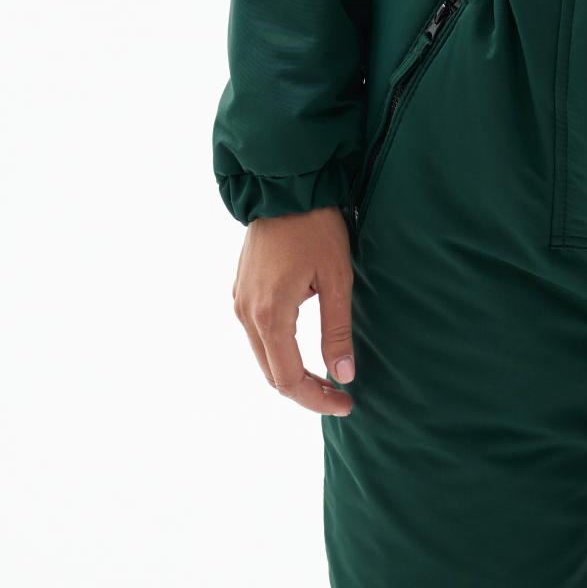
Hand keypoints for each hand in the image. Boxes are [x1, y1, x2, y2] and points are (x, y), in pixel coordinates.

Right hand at [231, 206, 356, 415]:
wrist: (285, 184)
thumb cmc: (316, 226)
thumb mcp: (336, 278)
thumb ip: (338, 330)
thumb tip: (344, 376)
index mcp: (269, 314)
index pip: (288, 379)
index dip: (316, 399)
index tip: (346, 403)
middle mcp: (246, 312)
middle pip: (271, 374)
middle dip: (305, 391)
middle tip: (341, 395)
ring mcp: (240, 300)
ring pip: (263, 356)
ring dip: (292, 371)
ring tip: (327, 377)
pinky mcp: (241, 289)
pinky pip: (257, 334)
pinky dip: (279, 350)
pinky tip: (304, 349)